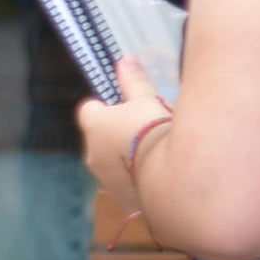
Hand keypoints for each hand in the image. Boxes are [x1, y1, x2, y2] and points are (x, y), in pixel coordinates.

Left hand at [76, 58, 172, 218]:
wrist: (171, 177)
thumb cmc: (155, 130)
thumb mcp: (148, 100)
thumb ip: (133, 81)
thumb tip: (124, 60)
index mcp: (94, 126)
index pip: (89, 109)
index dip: (105, 106)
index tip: (125, 107)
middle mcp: (92, 154)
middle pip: (100, 138)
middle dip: (117, 133)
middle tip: (147, 130)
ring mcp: (104, 180)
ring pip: (111, 162)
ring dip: (126, 158)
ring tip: (156, 154)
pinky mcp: (121, 199)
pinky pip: (125, 184)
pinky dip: (136, 179)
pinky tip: (157, 175)